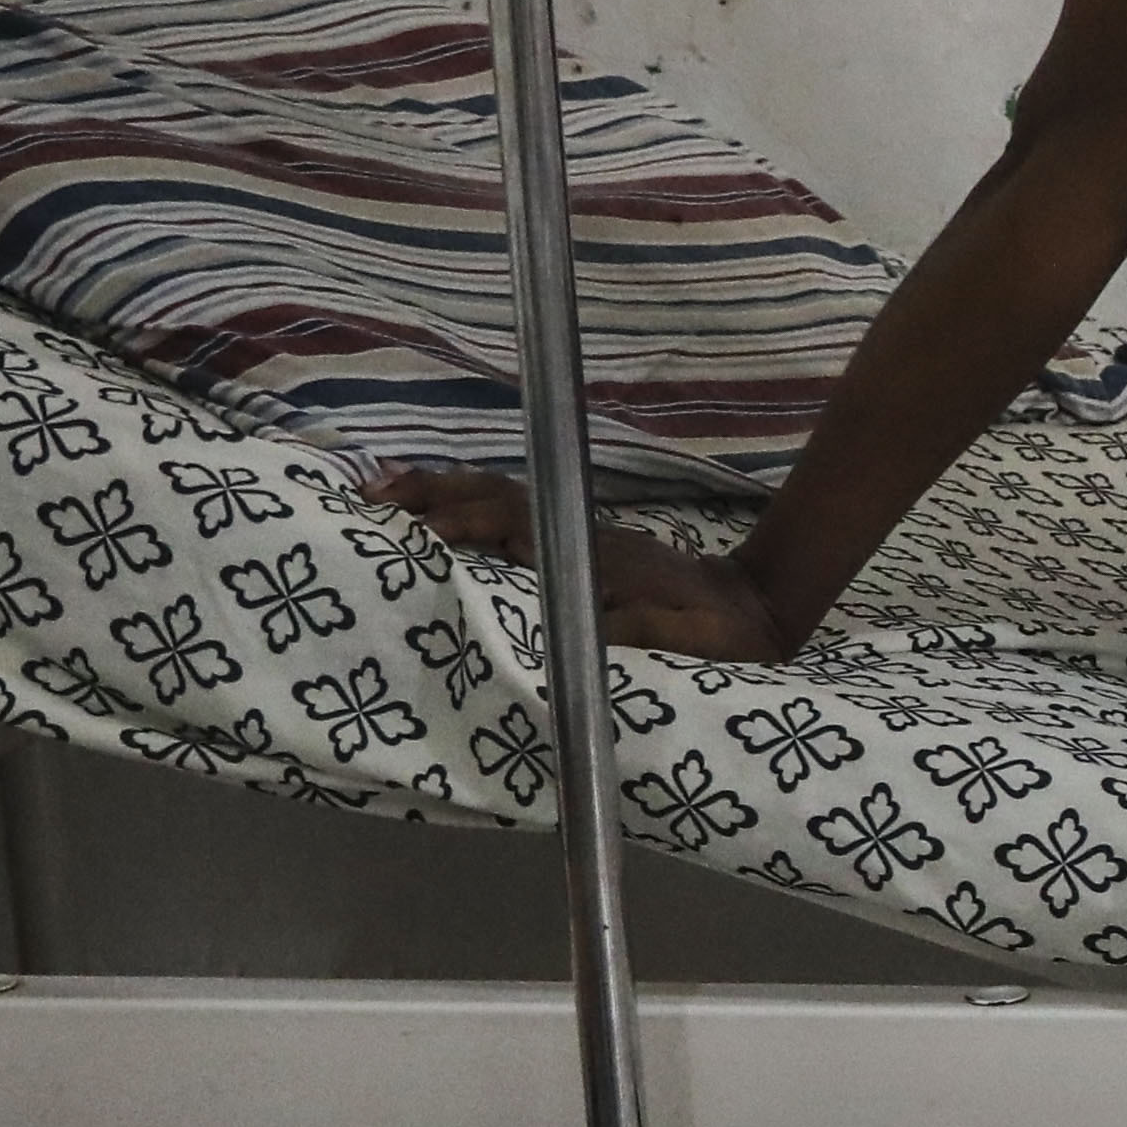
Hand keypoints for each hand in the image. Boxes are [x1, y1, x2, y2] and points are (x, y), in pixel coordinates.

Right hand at [363, 462, 800, 660]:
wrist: (754, 605)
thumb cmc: (719, 630)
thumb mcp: (690, 637)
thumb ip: (645, 629)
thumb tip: (590, 628)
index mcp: (594, 556)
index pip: (519, 527)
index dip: (470, 524)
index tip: (421, 530)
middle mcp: (578, 533)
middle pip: (497, 499)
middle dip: (435, 494)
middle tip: (372, 493)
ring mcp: (576, 531)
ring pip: (501, 498)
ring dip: (444, 491)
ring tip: (385, 489)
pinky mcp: (577, 539)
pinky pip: (514, 511)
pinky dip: (470, 503)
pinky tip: (439, 510)